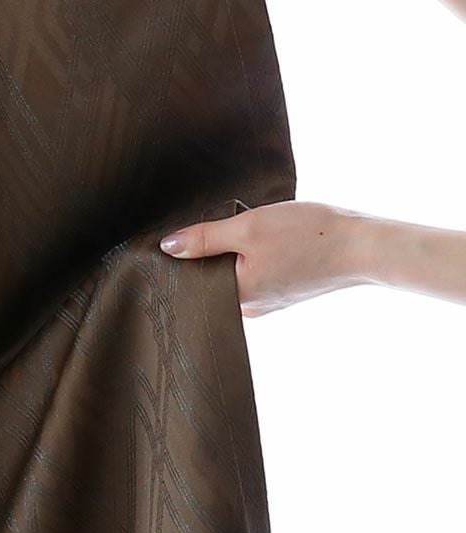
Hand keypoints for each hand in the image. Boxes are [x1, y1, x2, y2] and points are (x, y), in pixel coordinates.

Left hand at [158, 200, 371, 316]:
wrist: (364, 245)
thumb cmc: (308, 235)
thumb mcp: (247, 229)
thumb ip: (205, 238)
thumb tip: (168, 248)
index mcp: (238, 299)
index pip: (193, 281)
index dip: (183, 258)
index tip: (178, 237)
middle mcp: (251, 307)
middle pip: (213, 277)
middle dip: (210, 251)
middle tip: (216, 225)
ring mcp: (270, 299)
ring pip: (235, 271)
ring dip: (234, 249)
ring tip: (247, 229)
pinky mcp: (285, 288)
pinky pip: (256, 270)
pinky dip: (254, 253)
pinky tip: (265, 236)